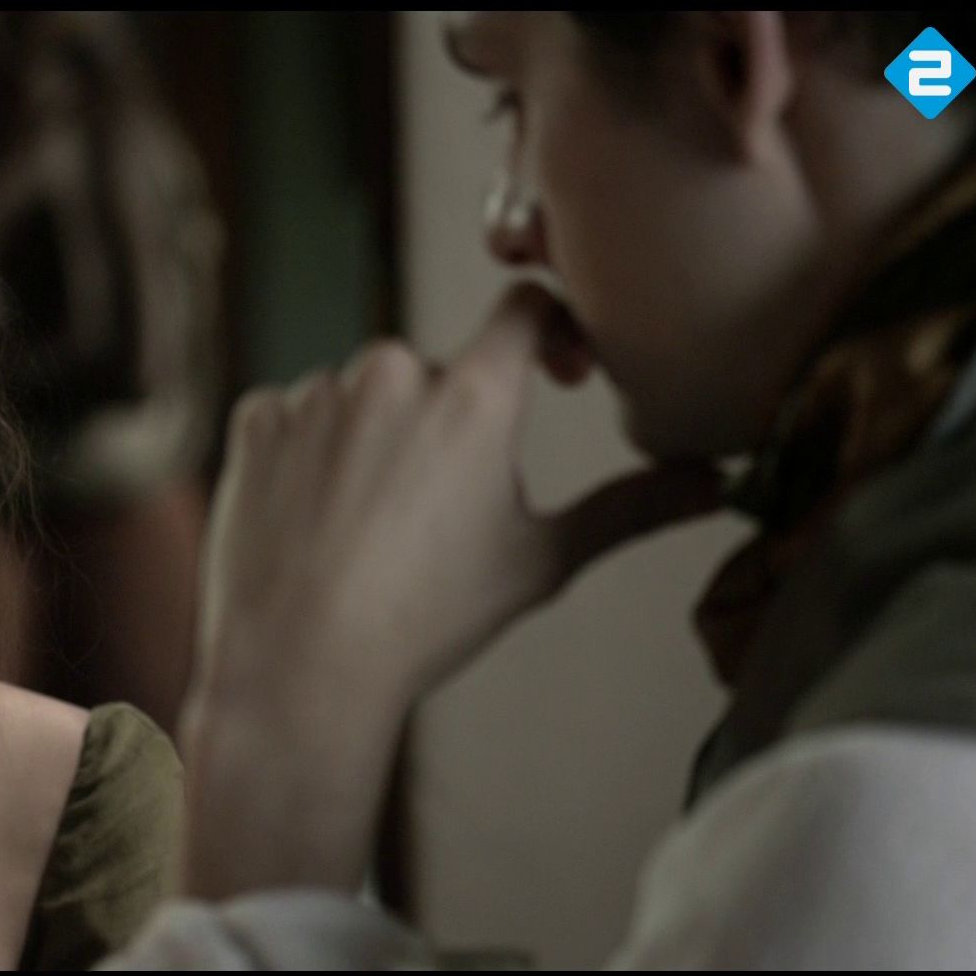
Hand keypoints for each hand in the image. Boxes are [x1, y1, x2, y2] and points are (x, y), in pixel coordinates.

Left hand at [193, 282, 722, 719]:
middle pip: (437, 369)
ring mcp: (315, 390)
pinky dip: (311, 456)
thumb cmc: (428, 621)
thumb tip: (719, 483)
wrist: (301, 668)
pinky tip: (317, 521)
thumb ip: (630, 508)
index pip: (526, 308)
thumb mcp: (541, 560)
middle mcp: (391, 370)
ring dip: (375, 439)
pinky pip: (296, 415)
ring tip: (371, 530)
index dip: (551, 331)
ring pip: (362, 396)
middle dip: (446, 421)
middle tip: (440, 511)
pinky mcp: (256, 416)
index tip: (558, 372)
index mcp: (474, 394)